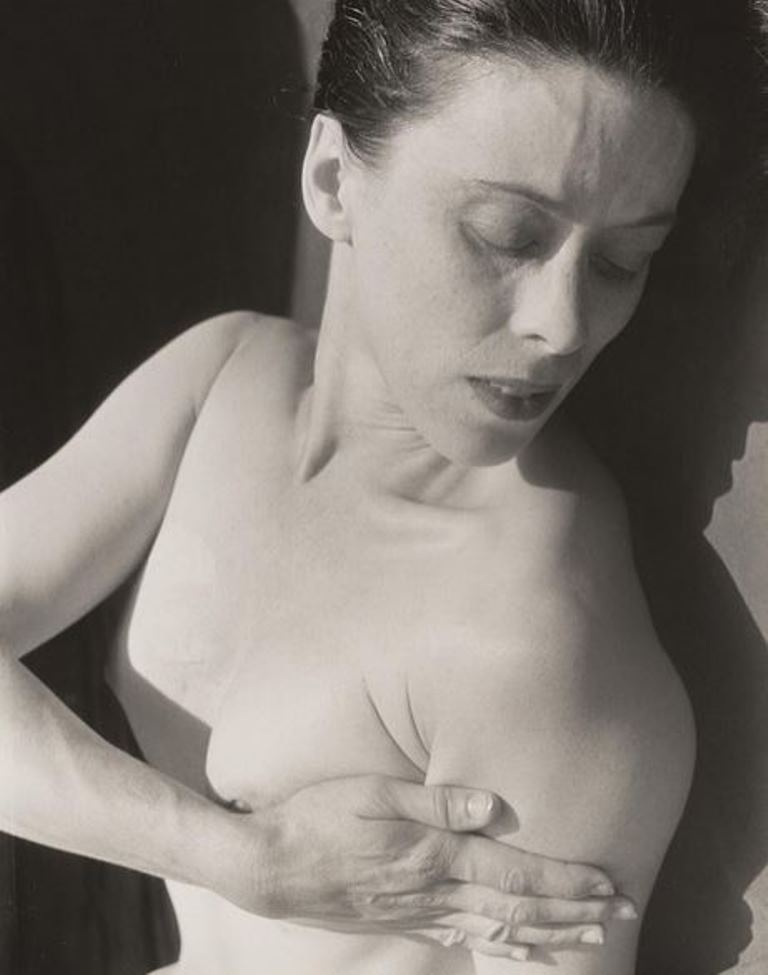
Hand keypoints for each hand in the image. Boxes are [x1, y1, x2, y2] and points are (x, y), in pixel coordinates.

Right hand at [221, 775, 636, 960]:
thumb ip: (433, 800)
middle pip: (518, 908)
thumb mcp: (372, 793)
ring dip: (551, 936)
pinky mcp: (403, 922)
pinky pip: (466, 942)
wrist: (270, 867)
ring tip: (592, 938)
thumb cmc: (319, 817)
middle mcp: (434, 891)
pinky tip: (524, 952)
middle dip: (575, 912)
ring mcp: (420, 913)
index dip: (563, 881)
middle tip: (623, 913)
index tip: (607, 883)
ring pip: (500, 932)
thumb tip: (492, 807)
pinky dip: (505, 950)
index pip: (514, 874)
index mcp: (432, 855)